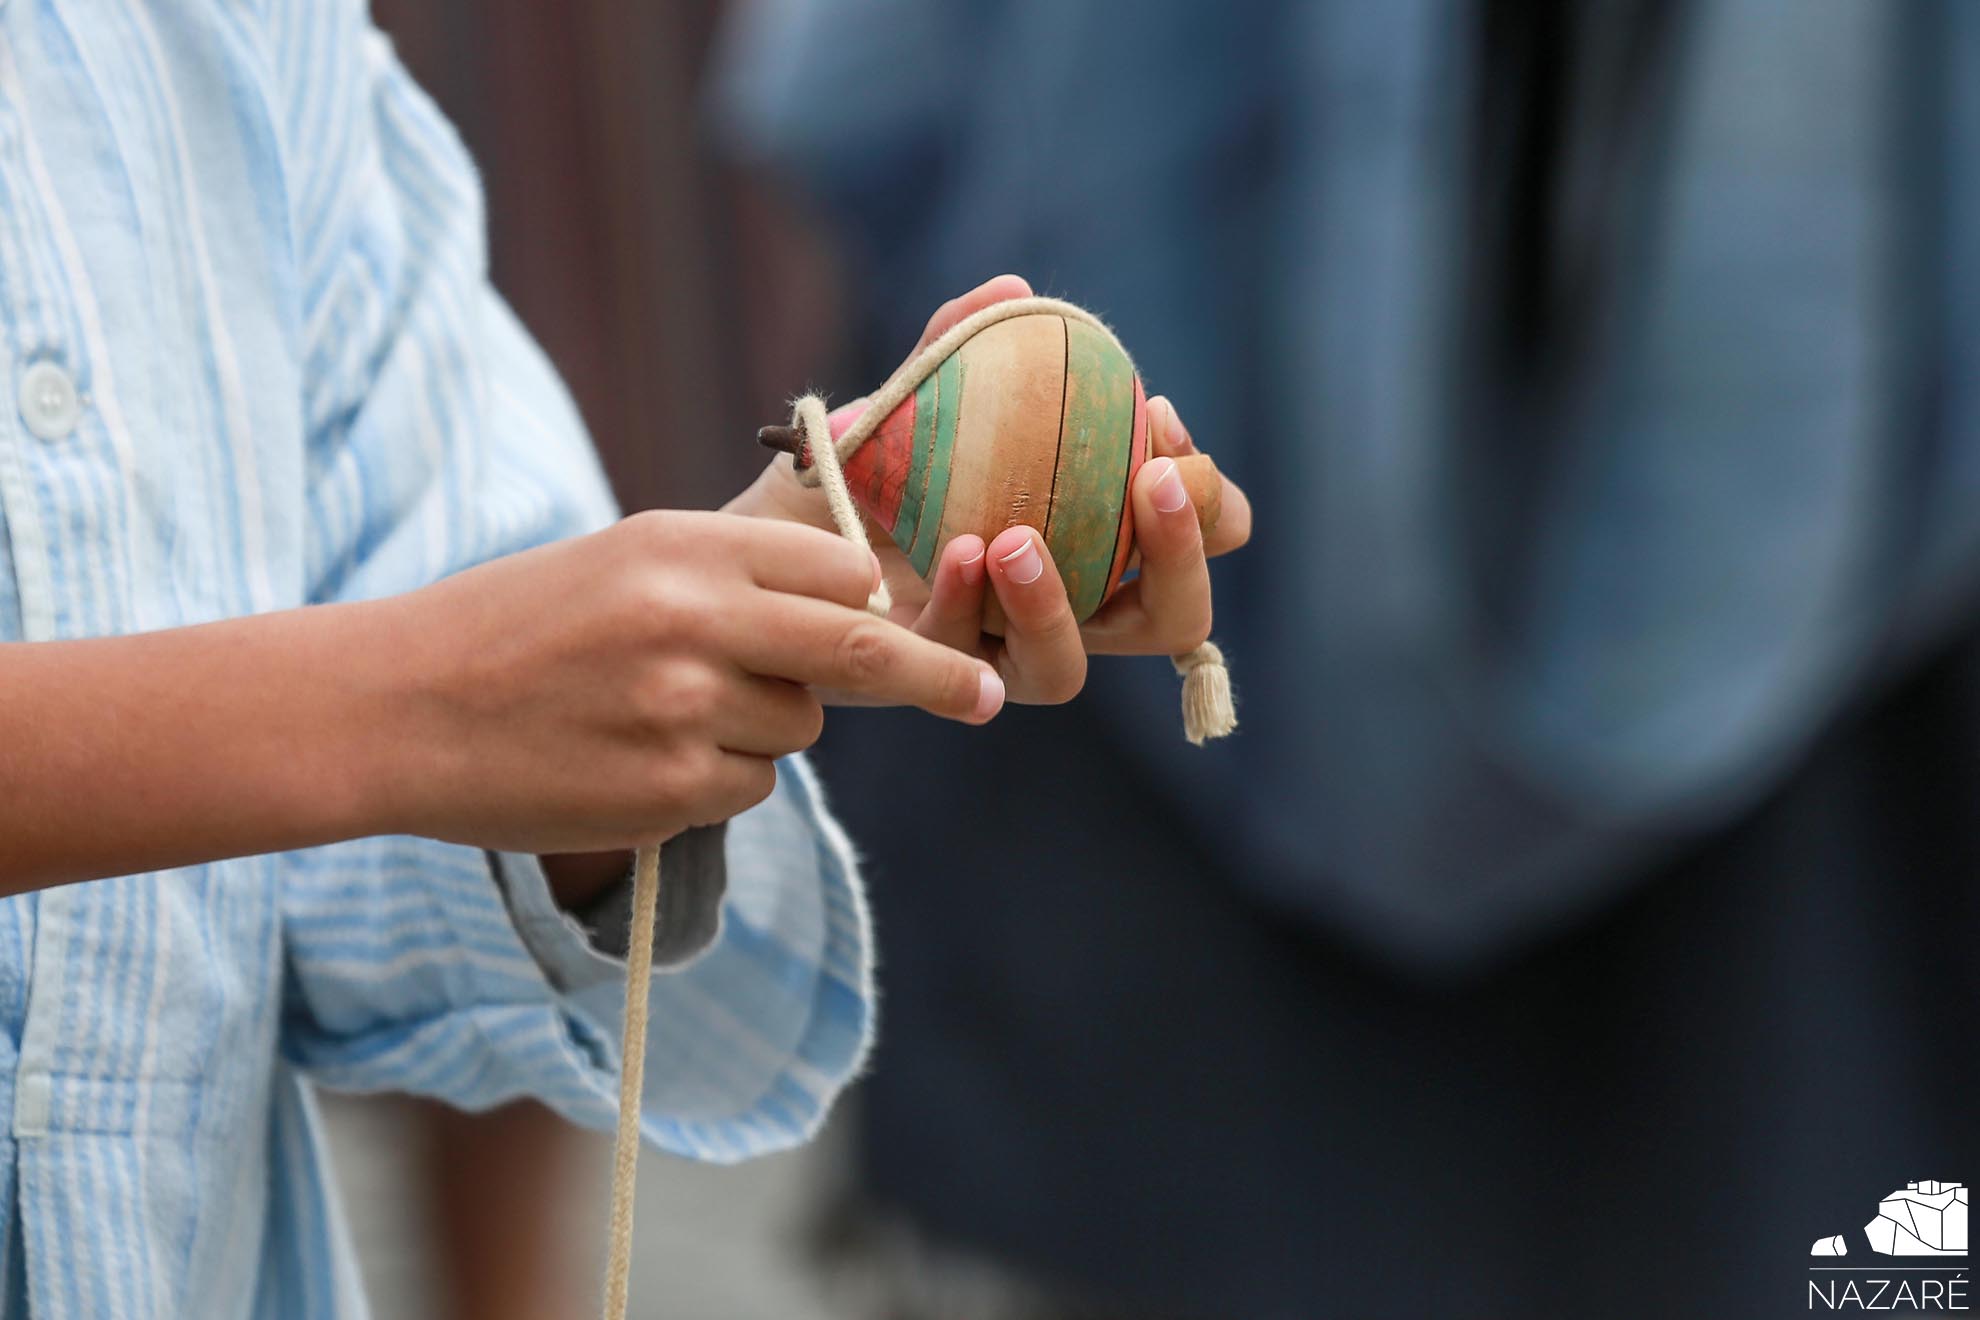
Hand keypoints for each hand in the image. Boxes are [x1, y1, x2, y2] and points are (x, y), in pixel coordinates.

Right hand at [378, 510, 1004, 855]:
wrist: (394, 708)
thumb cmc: (512, 626)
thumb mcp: (620, 559)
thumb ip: (731, 574)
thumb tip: (853, 598)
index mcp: (682, 543)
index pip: (833, 565)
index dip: (864, 596)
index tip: (902, 614)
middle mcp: (693, 617)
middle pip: (857, 645)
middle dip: (932, 675)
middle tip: (989, 697)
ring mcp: (684, 707)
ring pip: (798, 727)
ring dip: (763, 727)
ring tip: (660, 712)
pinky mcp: (670, 790)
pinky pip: (750, 787)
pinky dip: (717, 781)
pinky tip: (638, 759)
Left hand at [727, 275, 1251, 702]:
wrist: (761, 539)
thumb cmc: (857, 469)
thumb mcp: (906, 400)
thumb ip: (956, 347)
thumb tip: (1013, 291)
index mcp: (1096, 541)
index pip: (1195, 533)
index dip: (1206, 495)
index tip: (1161, 422)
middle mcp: (1064, 611)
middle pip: (1173, 618)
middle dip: (1183, 557)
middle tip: (1155, 484)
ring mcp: (994, 654)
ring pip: (1067, 669)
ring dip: (1055, 608)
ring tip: (1018, 541)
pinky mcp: (928, 679)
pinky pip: (961, 658)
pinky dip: (964, 602)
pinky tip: (955, 550)